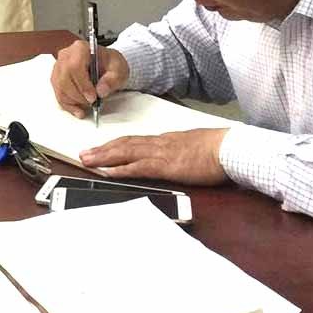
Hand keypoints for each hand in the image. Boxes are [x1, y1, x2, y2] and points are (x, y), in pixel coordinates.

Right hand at [50, 40, 129, 117]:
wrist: (105, 66)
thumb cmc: (110, 64)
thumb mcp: (119, 69)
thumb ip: (112, 79)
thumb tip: (101, 90)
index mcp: (80, 48)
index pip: (75, 66)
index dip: (82, 84)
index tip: (93, 96)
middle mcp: (66, 56)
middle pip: (64, 78)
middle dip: (78, 95)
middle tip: (92, 102)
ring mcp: (59, 67)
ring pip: (60, 88)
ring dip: (74, 101)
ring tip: (88, 105)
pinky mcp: (57, 79)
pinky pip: (58, 94)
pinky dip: (68, 105)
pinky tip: (79, 111)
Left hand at [79, 128, 230, 185]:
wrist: (229, 148)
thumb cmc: (217, 149)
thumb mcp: (193, 148)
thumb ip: (179, 151)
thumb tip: (173, 157)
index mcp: (165, 140)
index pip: (134, 141)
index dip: (115, 144)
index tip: (100, 148)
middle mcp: (158, 143)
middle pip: (124, 144)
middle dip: (102, 150)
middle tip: (83, 154)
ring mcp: (161, 154)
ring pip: (125, 153)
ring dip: (104, 157)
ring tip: (87, 161)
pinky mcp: (166, 166)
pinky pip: (138, 167)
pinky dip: (121, 169)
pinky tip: (109, 172)